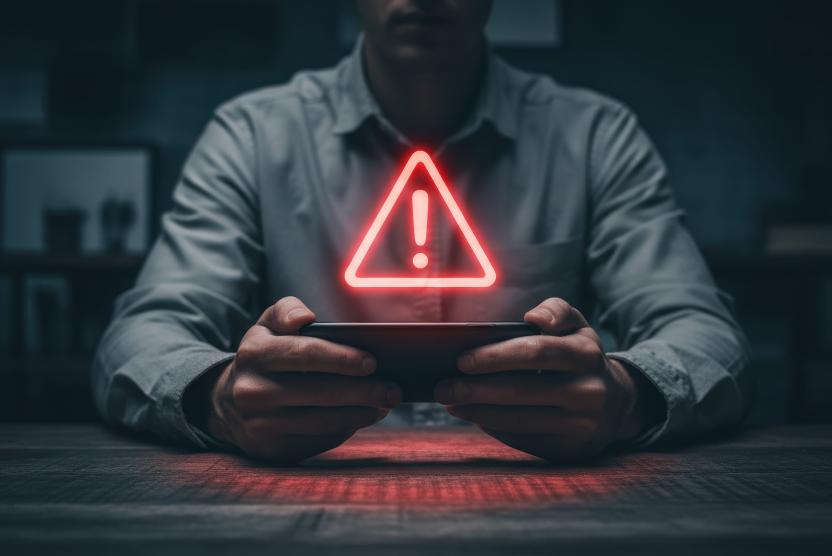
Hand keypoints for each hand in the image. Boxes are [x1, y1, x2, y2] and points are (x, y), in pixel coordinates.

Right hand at [207, 296, 400, 462]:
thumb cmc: (264, 357)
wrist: (227, 403)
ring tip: (383, 404)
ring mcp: (260, 425)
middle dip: (363, 391)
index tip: (373, 362)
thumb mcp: (266, 326)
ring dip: (360, 413)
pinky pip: (318, 440)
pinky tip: (362, 417)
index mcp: (254, 354)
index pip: (306, 354)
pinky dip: (345, 429)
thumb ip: (286, 311)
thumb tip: (306, 317)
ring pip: (323, 421)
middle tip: (393, 389)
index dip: (343, 358)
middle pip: (321, 392)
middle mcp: (252, 391)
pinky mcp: (272, 450)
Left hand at [434, 298, 661, 461]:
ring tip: (451, 403)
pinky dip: (495, 428)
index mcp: (586, 354)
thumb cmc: (580, 356)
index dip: (495, 357)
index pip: (534, 352)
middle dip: (475, 390)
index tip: (460, 360)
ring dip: (478, 412)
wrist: (616, 403)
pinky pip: (524, 439)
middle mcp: (587, 391)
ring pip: (518, 419)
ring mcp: (580, 424)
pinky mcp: (570, 449)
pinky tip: (476, 417)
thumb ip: (556, 310)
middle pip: (520, 390)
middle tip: (442, 389)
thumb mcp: (577, 326)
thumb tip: (534, 317)